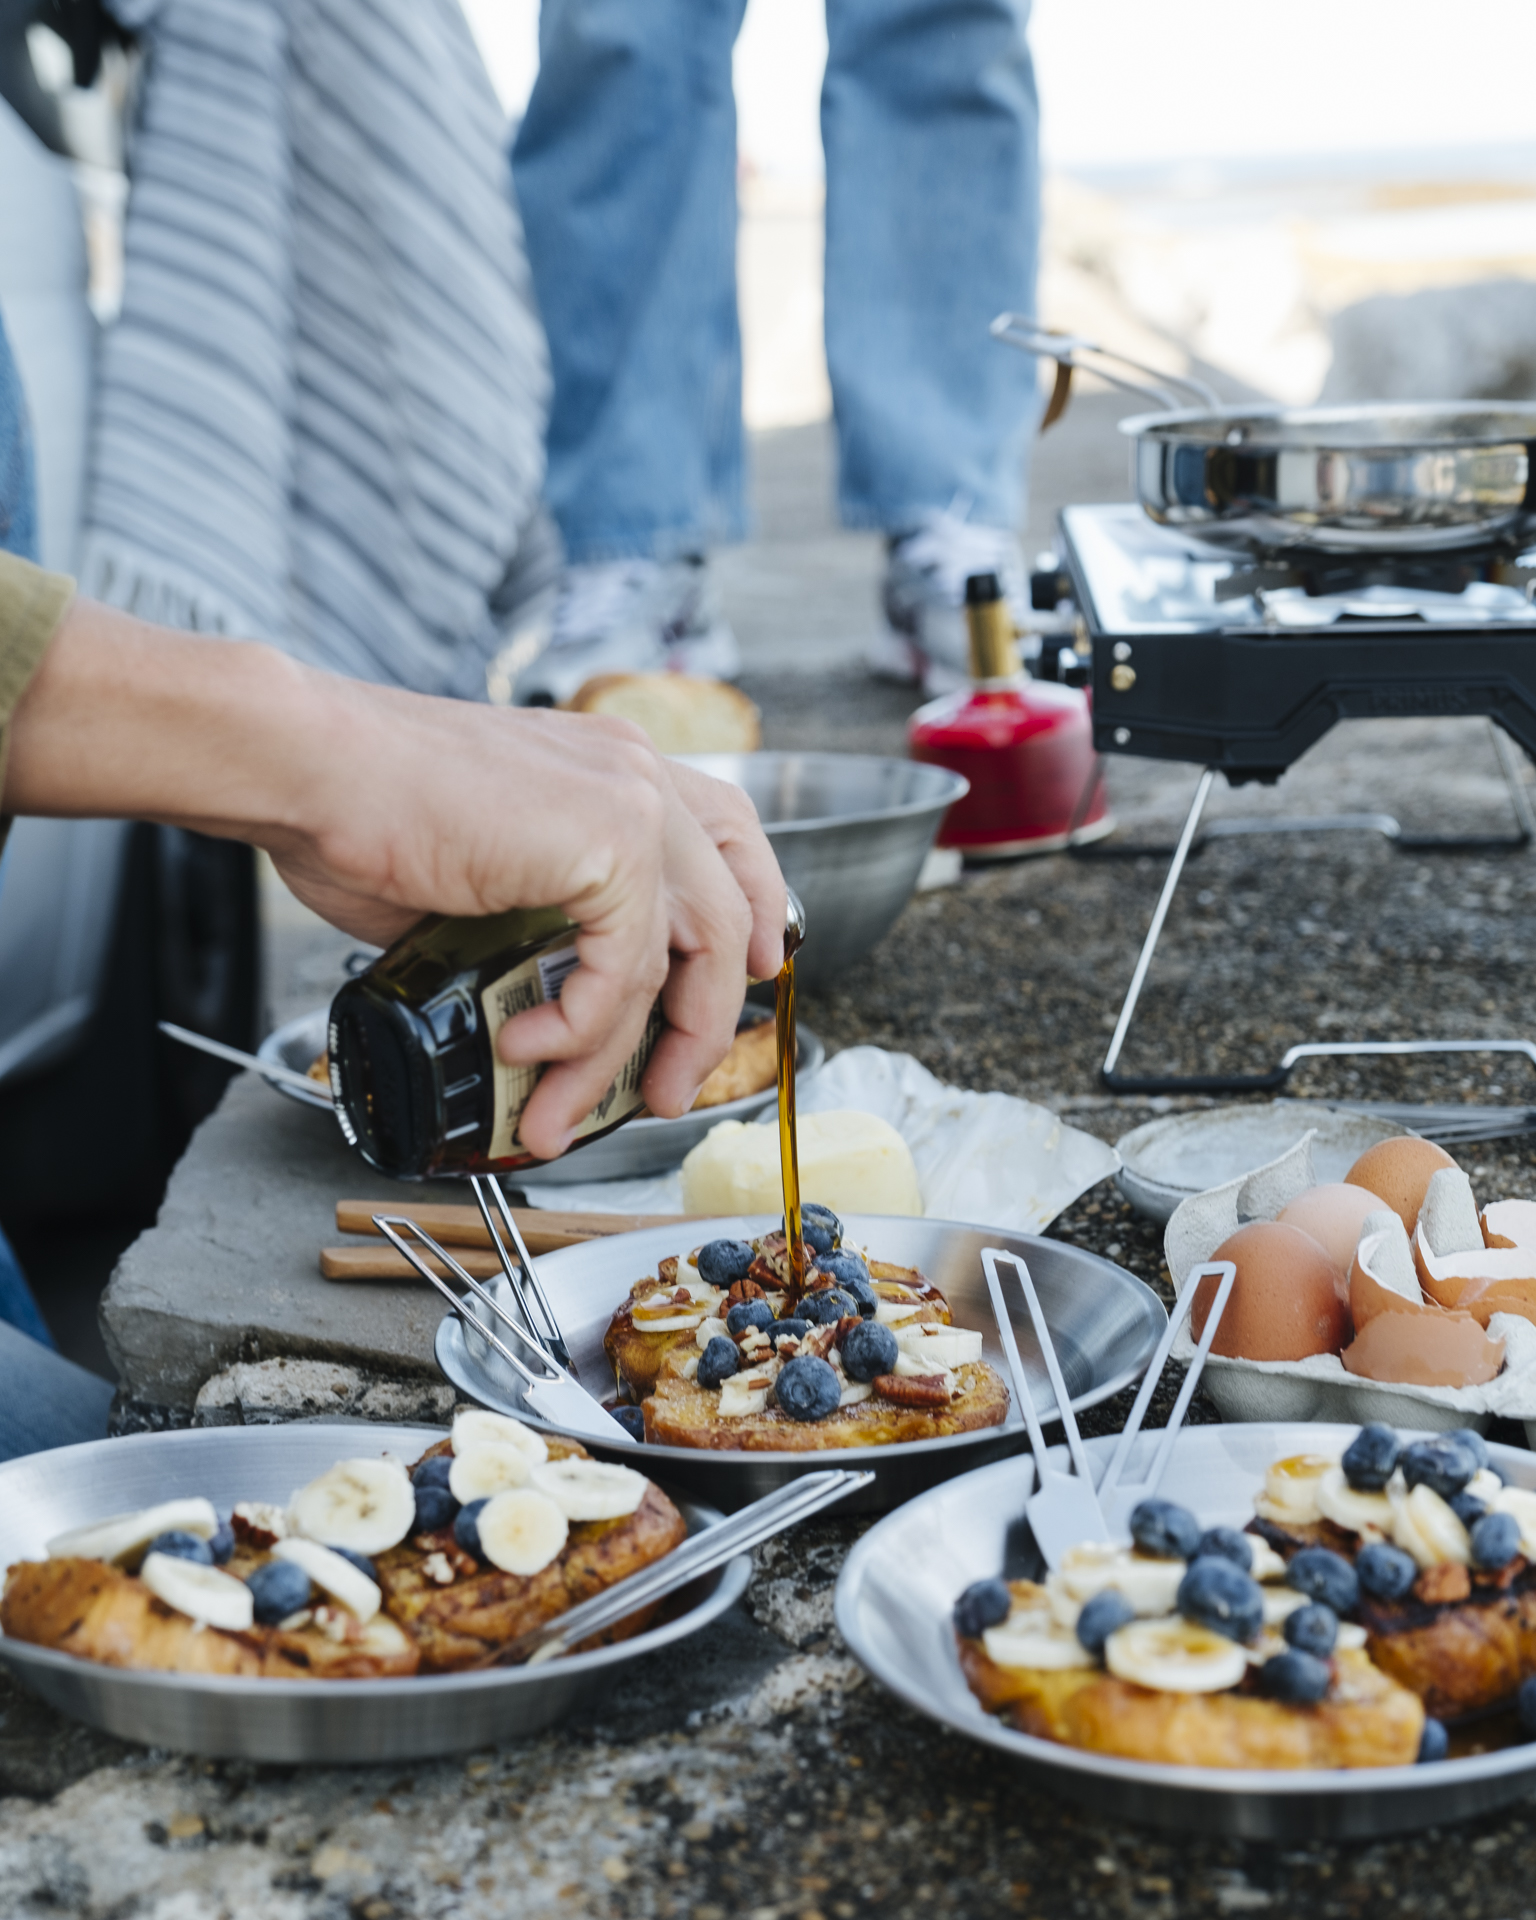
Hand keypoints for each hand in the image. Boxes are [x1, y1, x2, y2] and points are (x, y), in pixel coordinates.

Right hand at [5, 596, 785, 1156]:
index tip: (752, 977)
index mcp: (612, 768)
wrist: (307, 770)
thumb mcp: (482, 871)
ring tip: (562, 1111)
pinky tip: (527, 1047)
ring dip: (625, 1055)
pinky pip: (624, 969)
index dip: (755, 911)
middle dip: (706, 1020)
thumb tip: (546, 1008)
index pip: (728, 835)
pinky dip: (581, 1029)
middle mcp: (635, 775)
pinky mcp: (607, 840)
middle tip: (662, 1091)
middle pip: (728, 912)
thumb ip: (539, 923)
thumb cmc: (363, 813)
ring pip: (684, 957)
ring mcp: (629, 802)